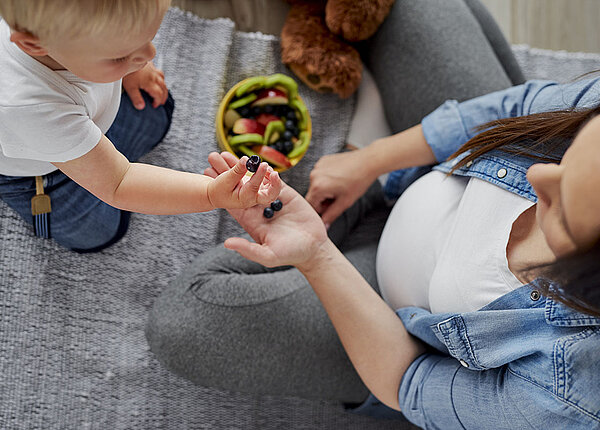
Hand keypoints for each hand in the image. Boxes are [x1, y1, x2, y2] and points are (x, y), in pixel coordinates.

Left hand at [122, 62, 167, 109]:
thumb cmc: (127, 72)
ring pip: (162, 79)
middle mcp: (154, 76)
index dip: (157, 101)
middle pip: (163, 88)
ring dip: (163, 87)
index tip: (154, 106)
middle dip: (163, 96)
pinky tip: (156, 78)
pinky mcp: (149, 64)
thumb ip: (136, 98)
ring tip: (161, 91)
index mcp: (150, 82)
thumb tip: (141, 107)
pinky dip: (160, 77)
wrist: (125, 56)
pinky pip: (158, 71)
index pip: (159, 94)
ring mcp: (152, 69)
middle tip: (160, 102)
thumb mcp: (130, 87)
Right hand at [204, 152, 281, 209]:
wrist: (217, 194)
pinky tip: (262, 166)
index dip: (259, 175)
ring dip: (271, 176)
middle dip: (275, 184)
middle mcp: (254, 198)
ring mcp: (257, 193)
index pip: (254, 187)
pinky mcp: (258, 186)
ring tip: (264, 165)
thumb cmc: (219, 189)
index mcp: (245, 199)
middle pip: (270, 195)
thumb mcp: (226, 180)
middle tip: (274, 173)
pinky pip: (268, 181)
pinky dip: (267, 173)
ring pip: (271, 188)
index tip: (262, 164)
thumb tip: (246, 159)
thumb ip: (237, 170)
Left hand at [205, 152, 326, 267]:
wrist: (313, 248)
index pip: (232, 202)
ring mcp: (272, 200)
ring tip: (232, 152)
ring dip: (245, 167)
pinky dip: (268, 172)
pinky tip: (261, 161)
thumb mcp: (267, 255)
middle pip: (240, 186)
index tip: (207, 176)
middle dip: (227, 171)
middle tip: (214, 155)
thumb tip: (227, 244)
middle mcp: (258, 209)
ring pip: (256, 180)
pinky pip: (275, 181)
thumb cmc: (289, 254)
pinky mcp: (286, 195)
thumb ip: (248, 249)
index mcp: (250, 221)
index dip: (220, 189)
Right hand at [305, 148, 377, 225]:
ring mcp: (317, 166)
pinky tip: (339, 177)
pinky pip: (320, 175)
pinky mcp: (322, 161)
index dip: (321, 209)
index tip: (331, 206)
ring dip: (325, 189)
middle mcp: (314, 175)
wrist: (367, 162)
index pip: (311, 205)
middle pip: (313, 195)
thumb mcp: (345, 202)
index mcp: (318, 187)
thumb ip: (331, 216)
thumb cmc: (358, 180)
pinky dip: (327, 179)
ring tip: (340, 185)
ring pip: (317, 185)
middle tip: (339, 196)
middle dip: (324, 199)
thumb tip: (324, 225)